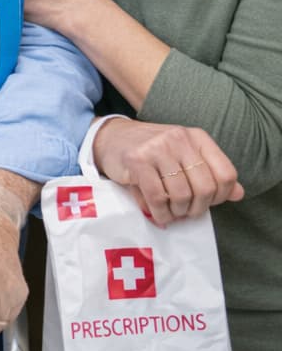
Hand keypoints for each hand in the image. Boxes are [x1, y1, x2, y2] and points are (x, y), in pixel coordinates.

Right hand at [93, 117, 243, 226]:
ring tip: (170, 212)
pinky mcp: (136, 160)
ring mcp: (157, 148)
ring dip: (177, 212)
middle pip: (205, 187)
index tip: (205, 202)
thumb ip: (210, 173)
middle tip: (186, 212)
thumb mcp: (183, 156)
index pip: (226, 174)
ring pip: (182, 195)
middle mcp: (179, 139)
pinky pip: (157, 197)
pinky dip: (160, 213)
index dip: (220, 196)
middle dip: (197, 208)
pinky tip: (158, 213)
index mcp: (196, 137)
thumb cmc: (151, 152)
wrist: (111, 138)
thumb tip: (239, 194)